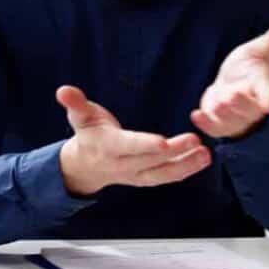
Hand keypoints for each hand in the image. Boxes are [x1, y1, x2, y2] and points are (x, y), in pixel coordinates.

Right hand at [56, 86, 210, 195]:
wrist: (85, 166)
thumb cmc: (88, 134)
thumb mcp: (80, 116)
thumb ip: (75, 103)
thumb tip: (63, 90)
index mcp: (106, 147)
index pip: (128, 146)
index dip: (144, 145)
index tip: (163, 142)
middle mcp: (122, 164)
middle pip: (150, 161)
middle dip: (173, 152)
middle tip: (195, 140)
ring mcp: (135, 174)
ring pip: (162, 174)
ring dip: (185, 165)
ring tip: (205, 154)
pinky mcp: (145, 178)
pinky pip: (167, 177)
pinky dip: (185, 170)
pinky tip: (202, 159)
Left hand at [191, 21, 268, 139]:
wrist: (230, 87)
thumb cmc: (247, 71)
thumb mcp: (259, 52)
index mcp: (262, 88)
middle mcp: (250, 105)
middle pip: (249, 109)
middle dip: (241, 104)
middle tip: (233, 95)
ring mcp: (234, 117)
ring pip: (231, 120)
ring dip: (223, 113)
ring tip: (217, 104)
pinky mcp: (217, 124)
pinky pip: (212, 128)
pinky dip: (204, 123)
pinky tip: (196, 115)